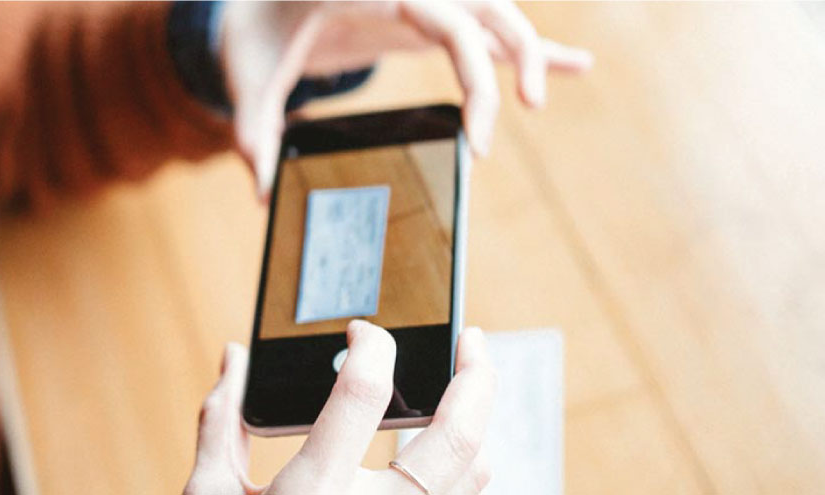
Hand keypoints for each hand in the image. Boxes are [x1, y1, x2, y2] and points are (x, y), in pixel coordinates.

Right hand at [185, 320, 497, 493]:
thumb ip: (223, 422)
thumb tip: (236, 357)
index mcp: (312, 493)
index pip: (363, 393)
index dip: (371, 345)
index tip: (364, 331)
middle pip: (456, 436)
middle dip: (476, 376)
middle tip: (472, 339)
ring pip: (475, 476)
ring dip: (478, 426)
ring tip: (466, 394)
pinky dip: (467, 477)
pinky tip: (448, 458)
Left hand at [220, 1, 593, 198]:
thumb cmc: (257, 29)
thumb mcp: (247, 74)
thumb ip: (254, 129)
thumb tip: (263, 190)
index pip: (443, 19)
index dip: (471, 75)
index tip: (476, 139)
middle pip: (485, 12)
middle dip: (513, 65)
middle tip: (503, 132)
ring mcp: (425, 2)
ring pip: (498, 15)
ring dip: (530, 51)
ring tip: (547, 94)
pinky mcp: (431, 19)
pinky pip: (490, 31)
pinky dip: (532, 48)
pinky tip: (576, 65)